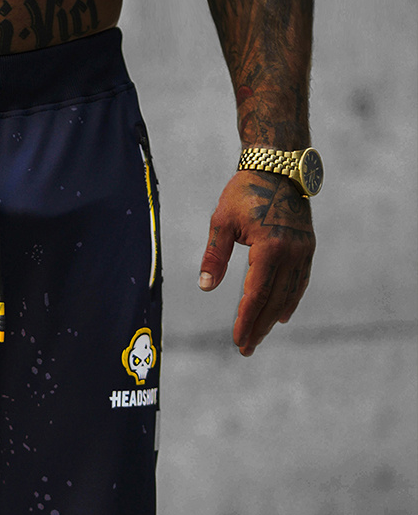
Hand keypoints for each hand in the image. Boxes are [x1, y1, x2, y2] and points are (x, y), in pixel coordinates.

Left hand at [198, 169, 314, 355]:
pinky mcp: (308, 246)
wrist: (279, 165)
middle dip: (258, 327)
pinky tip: (280, 316)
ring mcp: (303, 250)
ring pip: (289, 294)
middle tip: (246, 350)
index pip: (256, 294)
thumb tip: (205, 286)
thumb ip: (215, 255)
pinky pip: (300, 281)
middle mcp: (292, 251)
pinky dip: (290, 300)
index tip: (237, 340)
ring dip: (272, 318)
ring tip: (258, 338)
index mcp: (270, 246)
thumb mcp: (222, 222)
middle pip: (274, 300)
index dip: (246, 319)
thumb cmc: (245, 191)